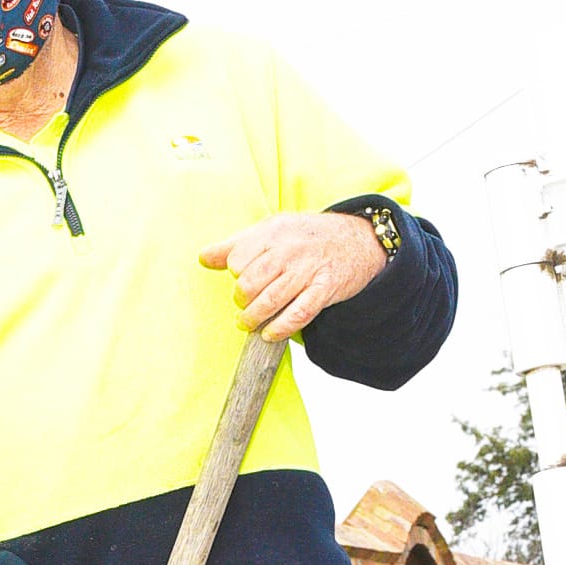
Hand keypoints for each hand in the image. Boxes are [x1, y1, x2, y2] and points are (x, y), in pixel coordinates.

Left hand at [199, 211, 384, 340]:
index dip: (235, 275)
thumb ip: (236, 245)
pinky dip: (281, 327)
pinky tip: (270, 334)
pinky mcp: (325, 289)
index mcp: (271, 233)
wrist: (361, 240)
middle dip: (242, 300)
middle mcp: (289, 251)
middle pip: (250, 283)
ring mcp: (308, 271)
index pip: (237, 261)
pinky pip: (298, 314)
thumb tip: (203, 258)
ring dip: (254, 318)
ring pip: (270, 301)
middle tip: (243, 305)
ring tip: (247, 323)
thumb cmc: (308, 236)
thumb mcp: (272, 230)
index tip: (240, 281)